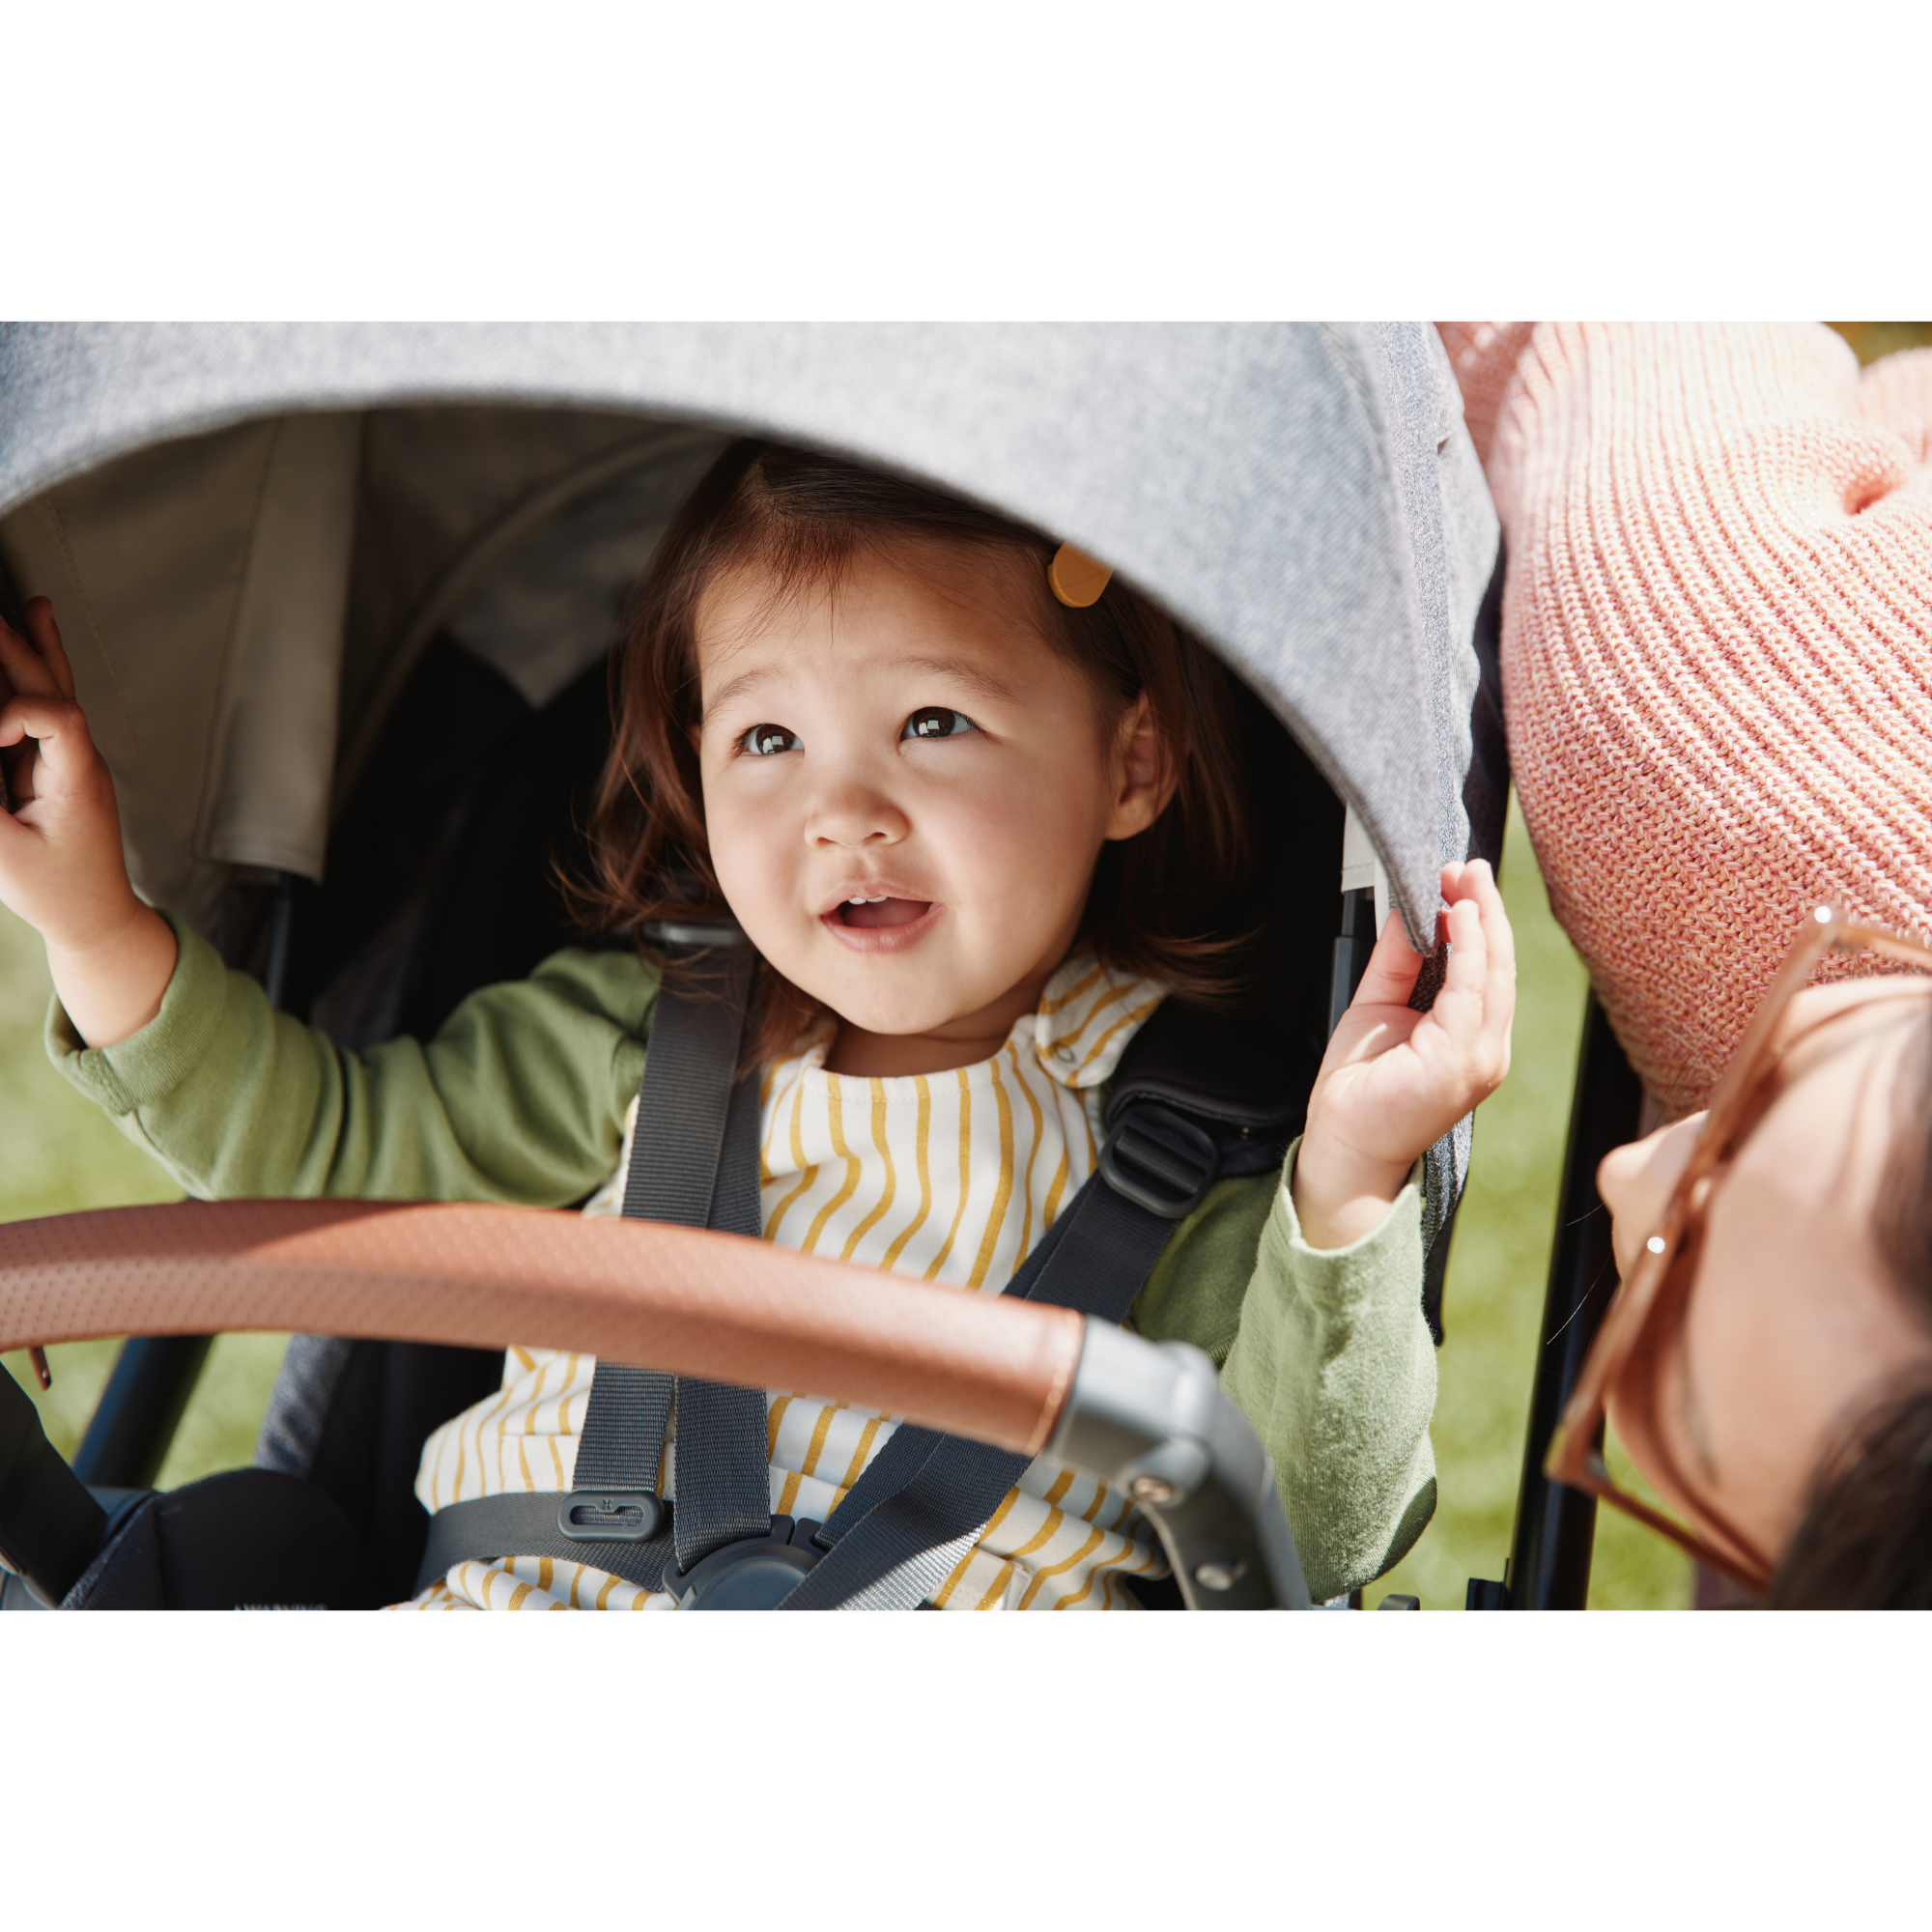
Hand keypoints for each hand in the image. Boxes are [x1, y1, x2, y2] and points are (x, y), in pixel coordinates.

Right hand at [0, 599, 175, 1043]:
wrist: (98, 920)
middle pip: (53, 691)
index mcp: (78, 780)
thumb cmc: (56, 893)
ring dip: (34, 650)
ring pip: (55, 693)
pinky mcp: (60, 767)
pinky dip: (32, 676)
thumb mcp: (4, 852)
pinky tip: (36, 635)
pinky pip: (46, 711)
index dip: (15, 715)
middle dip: (17, 650)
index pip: (57, 720)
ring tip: (35, 605)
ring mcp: (75, 761)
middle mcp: (83, 761)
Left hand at [1292, 859, 1514, 1249]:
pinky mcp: (1462, 1062)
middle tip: (1466, 865)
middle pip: (1500, 963)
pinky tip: (1456, 918)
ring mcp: (1480, 1057)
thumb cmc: (1361, 1087)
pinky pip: (1473, 993)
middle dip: (1484, 908)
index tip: (1462, 876)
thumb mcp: (1379, 1004)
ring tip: (1461, 879)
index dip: (1481, 918)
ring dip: (1480, 919)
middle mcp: (1486, 1047)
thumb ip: (1399, 959)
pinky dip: (1468, 950)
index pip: (1490, 967)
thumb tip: (1412, 910)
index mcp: (1472, 1036)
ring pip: (1494, 972)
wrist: (1344, 1144)